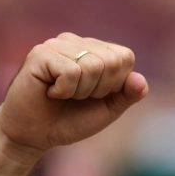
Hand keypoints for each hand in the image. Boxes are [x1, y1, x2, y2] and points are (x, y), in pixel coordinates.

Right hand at [0, 33, 147, 160]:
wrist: (34, 134)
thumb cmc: (70, 119)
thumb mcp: (108, 109)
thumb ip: (128, 94)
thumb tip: (140, 80)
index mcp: (95, 50)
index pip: (125, 57)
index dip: (115, 84)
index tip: (94, 95)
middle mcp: (76, 42)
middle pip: (111, 61)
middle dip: (98, 89)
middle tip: (76, 96)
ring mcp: (56, 44)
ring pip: (92, 66)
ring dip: (80, 91)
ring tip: (62, 94)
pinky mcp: (40, 54)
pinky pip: (72, 72)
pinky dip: (65, 91)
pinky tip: (50, 92)